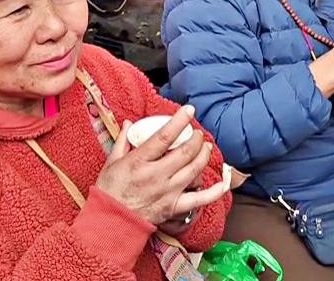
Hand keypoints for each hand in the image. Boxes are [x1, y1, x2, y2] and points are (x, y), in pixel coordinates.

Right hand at [95, 105, 228, 225]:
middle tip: (198, 133)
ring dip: (204, 156)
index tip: (189, 110)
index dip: (179, 121)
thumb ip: (122, 141)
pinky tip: (223, 184)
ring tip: (206, 148)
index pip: (164, 137)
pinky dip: (214, 193)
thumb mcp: (111, 162)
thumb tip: (129, 123)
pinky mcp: (174, 207)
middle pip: (185, 152)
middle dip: (196, 139)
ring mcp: (168, 192)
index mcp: (139, 161)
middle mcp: (156, 176)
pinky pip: (198, 200)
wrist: (111, 222)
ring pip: (194, 170)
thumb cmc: (109, 192)